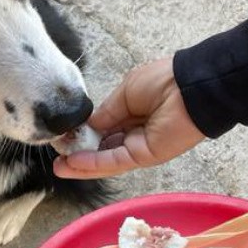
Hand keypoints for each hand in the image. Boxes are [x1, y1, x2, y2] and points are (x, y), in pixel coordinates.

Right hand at [53, 58, 204, 178]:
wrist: (191, 88)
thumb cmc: (162, 81)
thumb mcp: (125, 91)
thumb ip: (106, 112)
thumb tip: (87, 124)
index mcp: (131, 111)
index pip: (102, 128)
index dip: (82, 134)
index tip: (63, 137)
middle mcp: (134, 131)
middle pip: (102, 147)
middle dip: (78, 152)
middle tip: (56, 155)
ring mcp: (139, 145)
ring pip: (105, 158)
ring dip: (81, 164)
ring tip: (58, 166)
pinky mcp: (145, 156)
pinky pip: (115, 161)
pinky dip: (93, 164)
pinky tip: (73, 163)